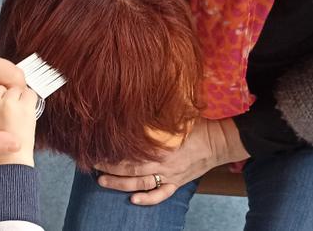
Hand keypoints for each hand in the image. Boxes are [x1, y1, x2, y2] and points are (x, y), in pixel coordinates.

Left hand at [95, 118, 248, 205]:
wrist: (219, 141)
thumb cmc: (197, 126)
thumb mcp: (174, 117)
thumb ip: (154, 119)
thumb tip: (133, 111)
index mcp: (162, 145)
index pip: (131, 151)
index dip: (113, 152)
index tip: (98, 148)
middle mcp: (164, 163)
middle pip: (131, 169)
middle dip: (110, 169)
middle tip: (93, 166)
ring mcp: (170, 175)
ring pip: (141, 184)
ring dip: (120, 184)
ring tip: (103, 182)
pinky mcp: (177, 183)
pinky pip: (161, 195)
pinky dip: (148, 200)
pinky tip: (133, 201)